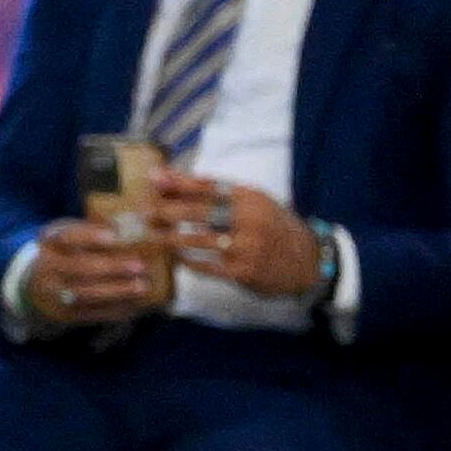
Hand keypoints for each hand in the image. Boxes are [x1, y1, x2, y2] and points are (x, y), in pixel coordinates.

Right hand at [21, 221, 168, 329]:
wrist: (35, 286)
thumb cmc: (65, 252)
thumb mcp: (70, 234)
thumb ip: (95, 229)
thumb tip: (136, 223)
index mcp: (50, 241)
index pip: (66, 237)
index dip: (89, 236)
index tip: (113, 236)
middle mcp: (47, 267)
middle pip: (79, 268)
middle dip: (112, 268)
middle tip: (139, 266)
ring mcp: (53, 293)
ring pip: (86, 293)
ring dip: (117, 291)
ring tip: (141, 287)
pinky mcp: (63, 314)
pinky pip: (92, 313)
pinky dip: (116, 310)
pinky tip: (135, 304)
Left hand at [155, 169, 320, 298]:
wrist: (307, 262)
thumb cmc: (272, 228)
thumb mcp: (254, 203)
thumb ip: (218, 193)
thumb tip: (175, 179)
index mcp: (252, 198)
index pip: (210, 186)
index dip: (179, 182)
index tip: (153, 178)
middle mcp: (251, 219)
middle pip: (201, 212)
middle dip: (167, 211)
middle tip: (143, 212)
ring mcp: (248, 247)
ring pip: (201, 240)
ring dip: (171, 237)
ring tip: (151, 234)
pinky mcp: (244, 272)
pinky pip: (208, 266)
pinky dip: (189, 261)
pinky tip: (175, 258)